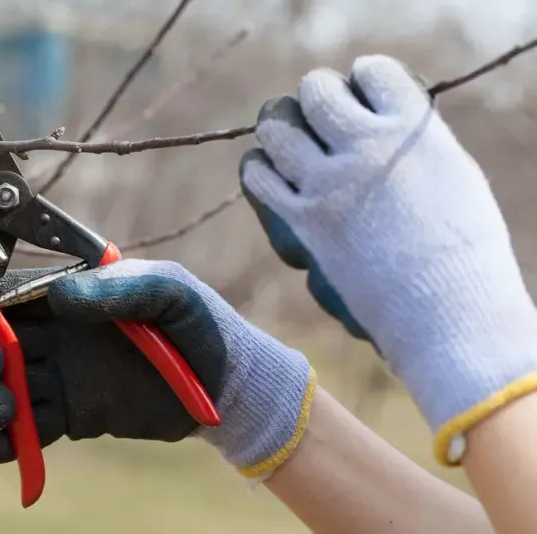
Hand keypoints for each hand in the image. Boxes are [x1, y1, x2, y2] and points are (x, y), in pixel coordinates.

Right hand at [0, 259, 315, 477]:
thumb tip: (58, 297)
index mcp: (66, 294)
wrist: (225, 385)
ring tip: (6, 409)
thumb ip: (116, 288)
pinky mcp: (70, 417)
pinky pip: (25, 432)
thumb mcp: (167, 290)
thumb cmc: (198, 323)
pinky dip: (3, 443)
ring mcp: (59, 377)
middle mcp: (53, 334)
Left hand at [239, 54, 536, 464]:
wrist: (447, 311)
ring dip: (279, 127)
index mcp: (414, 128)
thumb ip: (410, 141)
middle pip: (316, 90)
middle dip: (314, 96)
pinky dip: (260, 170)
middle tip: (318, 111)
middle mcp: (368, 146)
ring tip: (288, 138)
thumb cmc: (462, 249)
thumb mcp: (451, 175)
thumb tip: (375, 123)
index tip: (361, 94)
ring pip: (277, 128)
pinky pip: (260, 178)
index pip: (374, 72)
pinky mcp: (304, 221)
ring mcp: (331, 183)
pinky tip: (269, 172)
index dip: (363, 80)